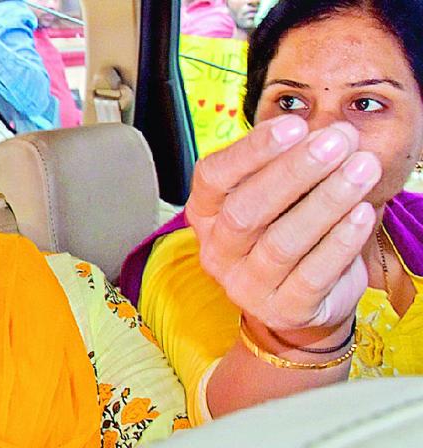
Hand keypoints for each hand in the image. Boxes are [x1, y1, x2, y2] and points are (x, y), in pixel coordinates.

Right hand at [186, 115, 380, 330]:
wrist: (303, 297)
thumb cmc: (286, 229)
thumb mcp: (276, 192)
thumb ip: (290, 162)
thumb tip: (331, 133)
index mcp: (205, 213)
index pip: (213, 177)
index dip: (251, 150)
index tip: (293, 125)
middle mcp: (217, 251)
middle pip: (245, 211)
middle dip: (294, 172)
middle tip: (336, 142)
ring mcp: (245, 285)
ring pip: (282, 243)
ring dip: (326, 202)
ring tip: (361, 170)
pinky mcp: (283, 310)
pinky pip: (312, 276)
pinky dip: (340, 243)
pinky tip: (363, 214)